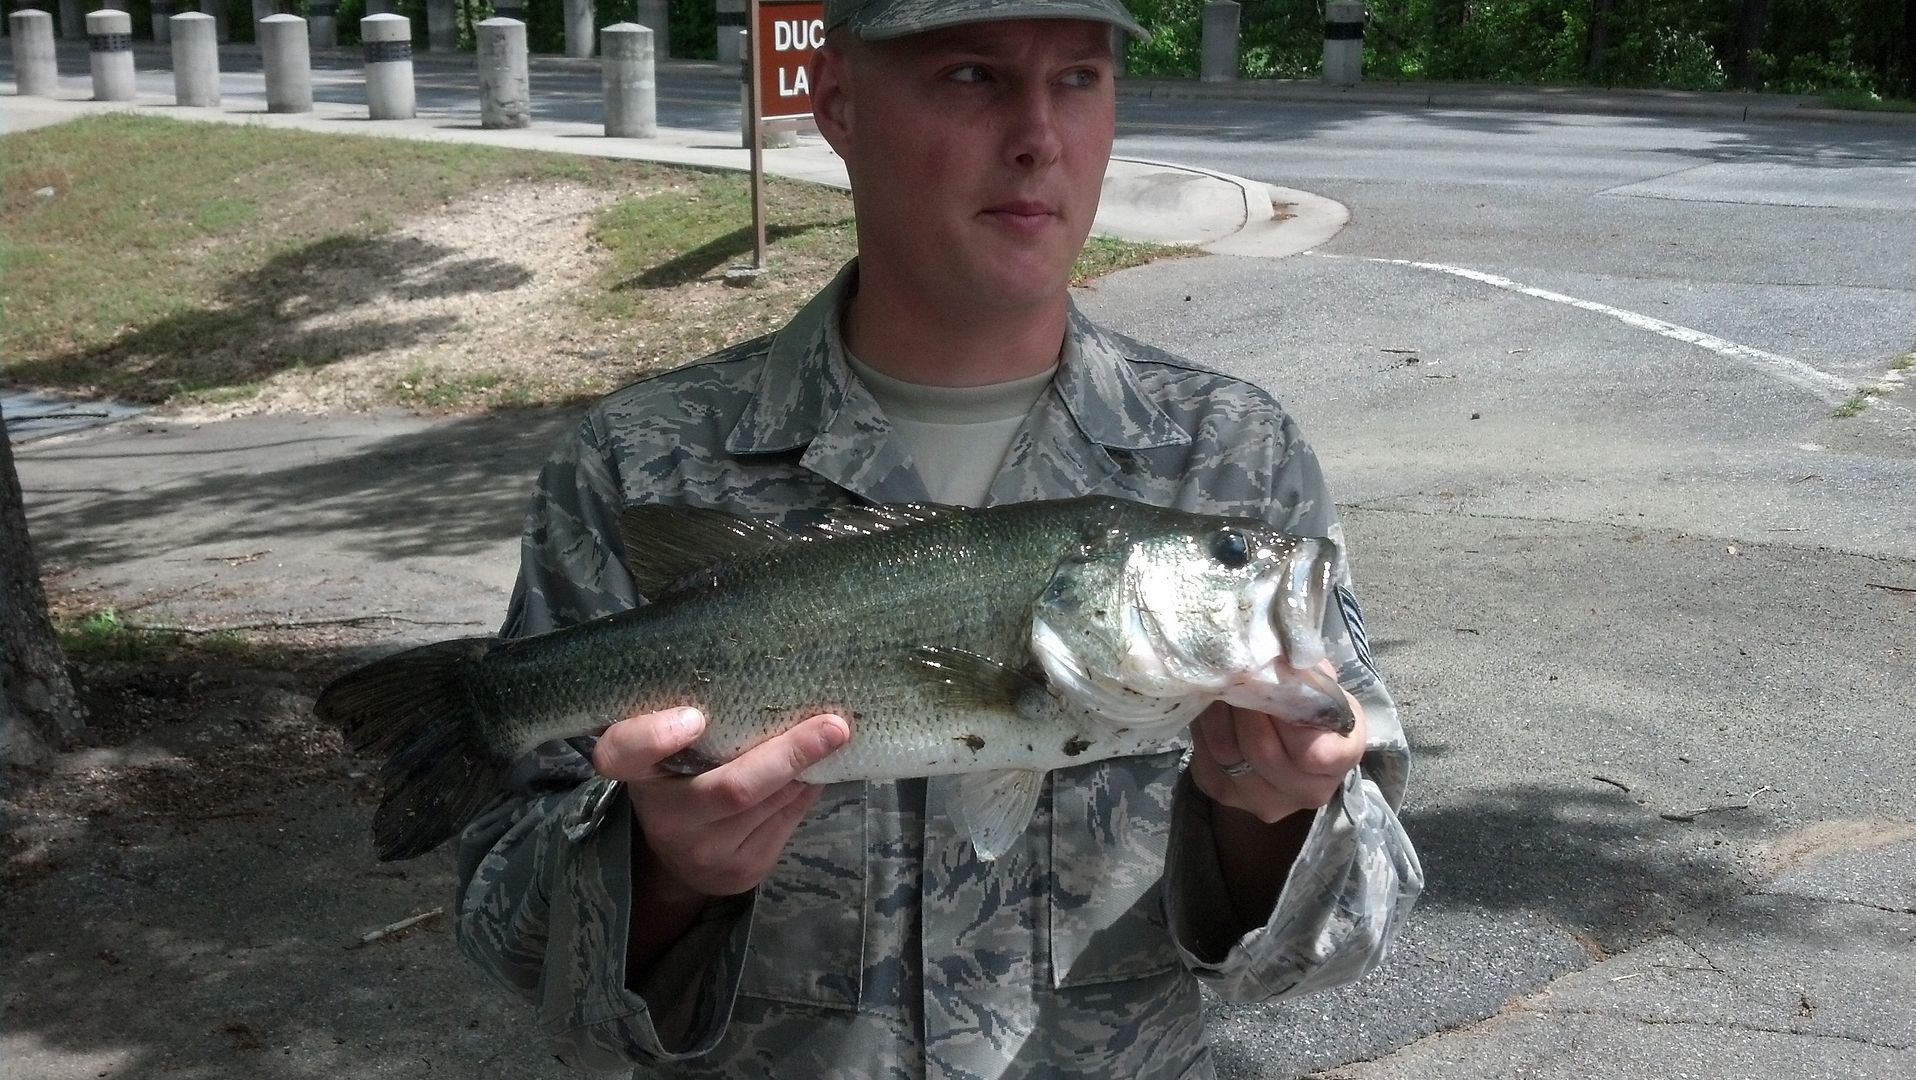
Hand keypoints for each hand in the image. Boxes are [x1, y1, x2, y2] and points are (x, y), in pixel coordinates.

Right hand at [590, 707, 849, 901]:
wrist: (681, 857)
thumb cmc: (680, 776)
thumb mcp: (670, 748)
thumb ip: (696, 721)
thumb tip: (775, 684)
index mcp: (638, 773)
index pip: (624, 753)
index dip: (654, 736)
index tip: (694, 717)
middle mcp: (666, 818)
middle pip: (731, 788)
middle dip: (789, 755)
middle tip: (834, 726)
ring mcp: (706, 851)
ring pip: (772, 802)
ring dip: (807, 768)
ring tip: (832, 735)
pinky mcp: (743, 869)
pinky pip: (788, 819)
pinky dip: (807, 788)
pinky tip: (819, 767)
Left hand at [1189, 666, 1365, 822]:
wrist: (1291, 742)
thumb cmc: (1310, 703)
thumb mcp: (1318, 682)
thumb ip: (1302, 673)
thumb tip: (1270, 652)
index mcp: (1340, 759)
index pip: (1313, 752)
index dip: (1285, 713)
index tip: (1270, 678)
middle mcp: (1307, 791)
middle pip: (1262, 750)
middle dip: (1242, 703)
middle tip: (1231, 670)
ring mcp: (1265, 800)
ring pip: (1226, 753)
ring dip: (1216, 712)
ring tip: (1216, 682)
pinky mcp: (1225, 794)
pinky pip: (1205, 760)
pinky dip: (1202, 729)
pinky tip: (1209, 707)